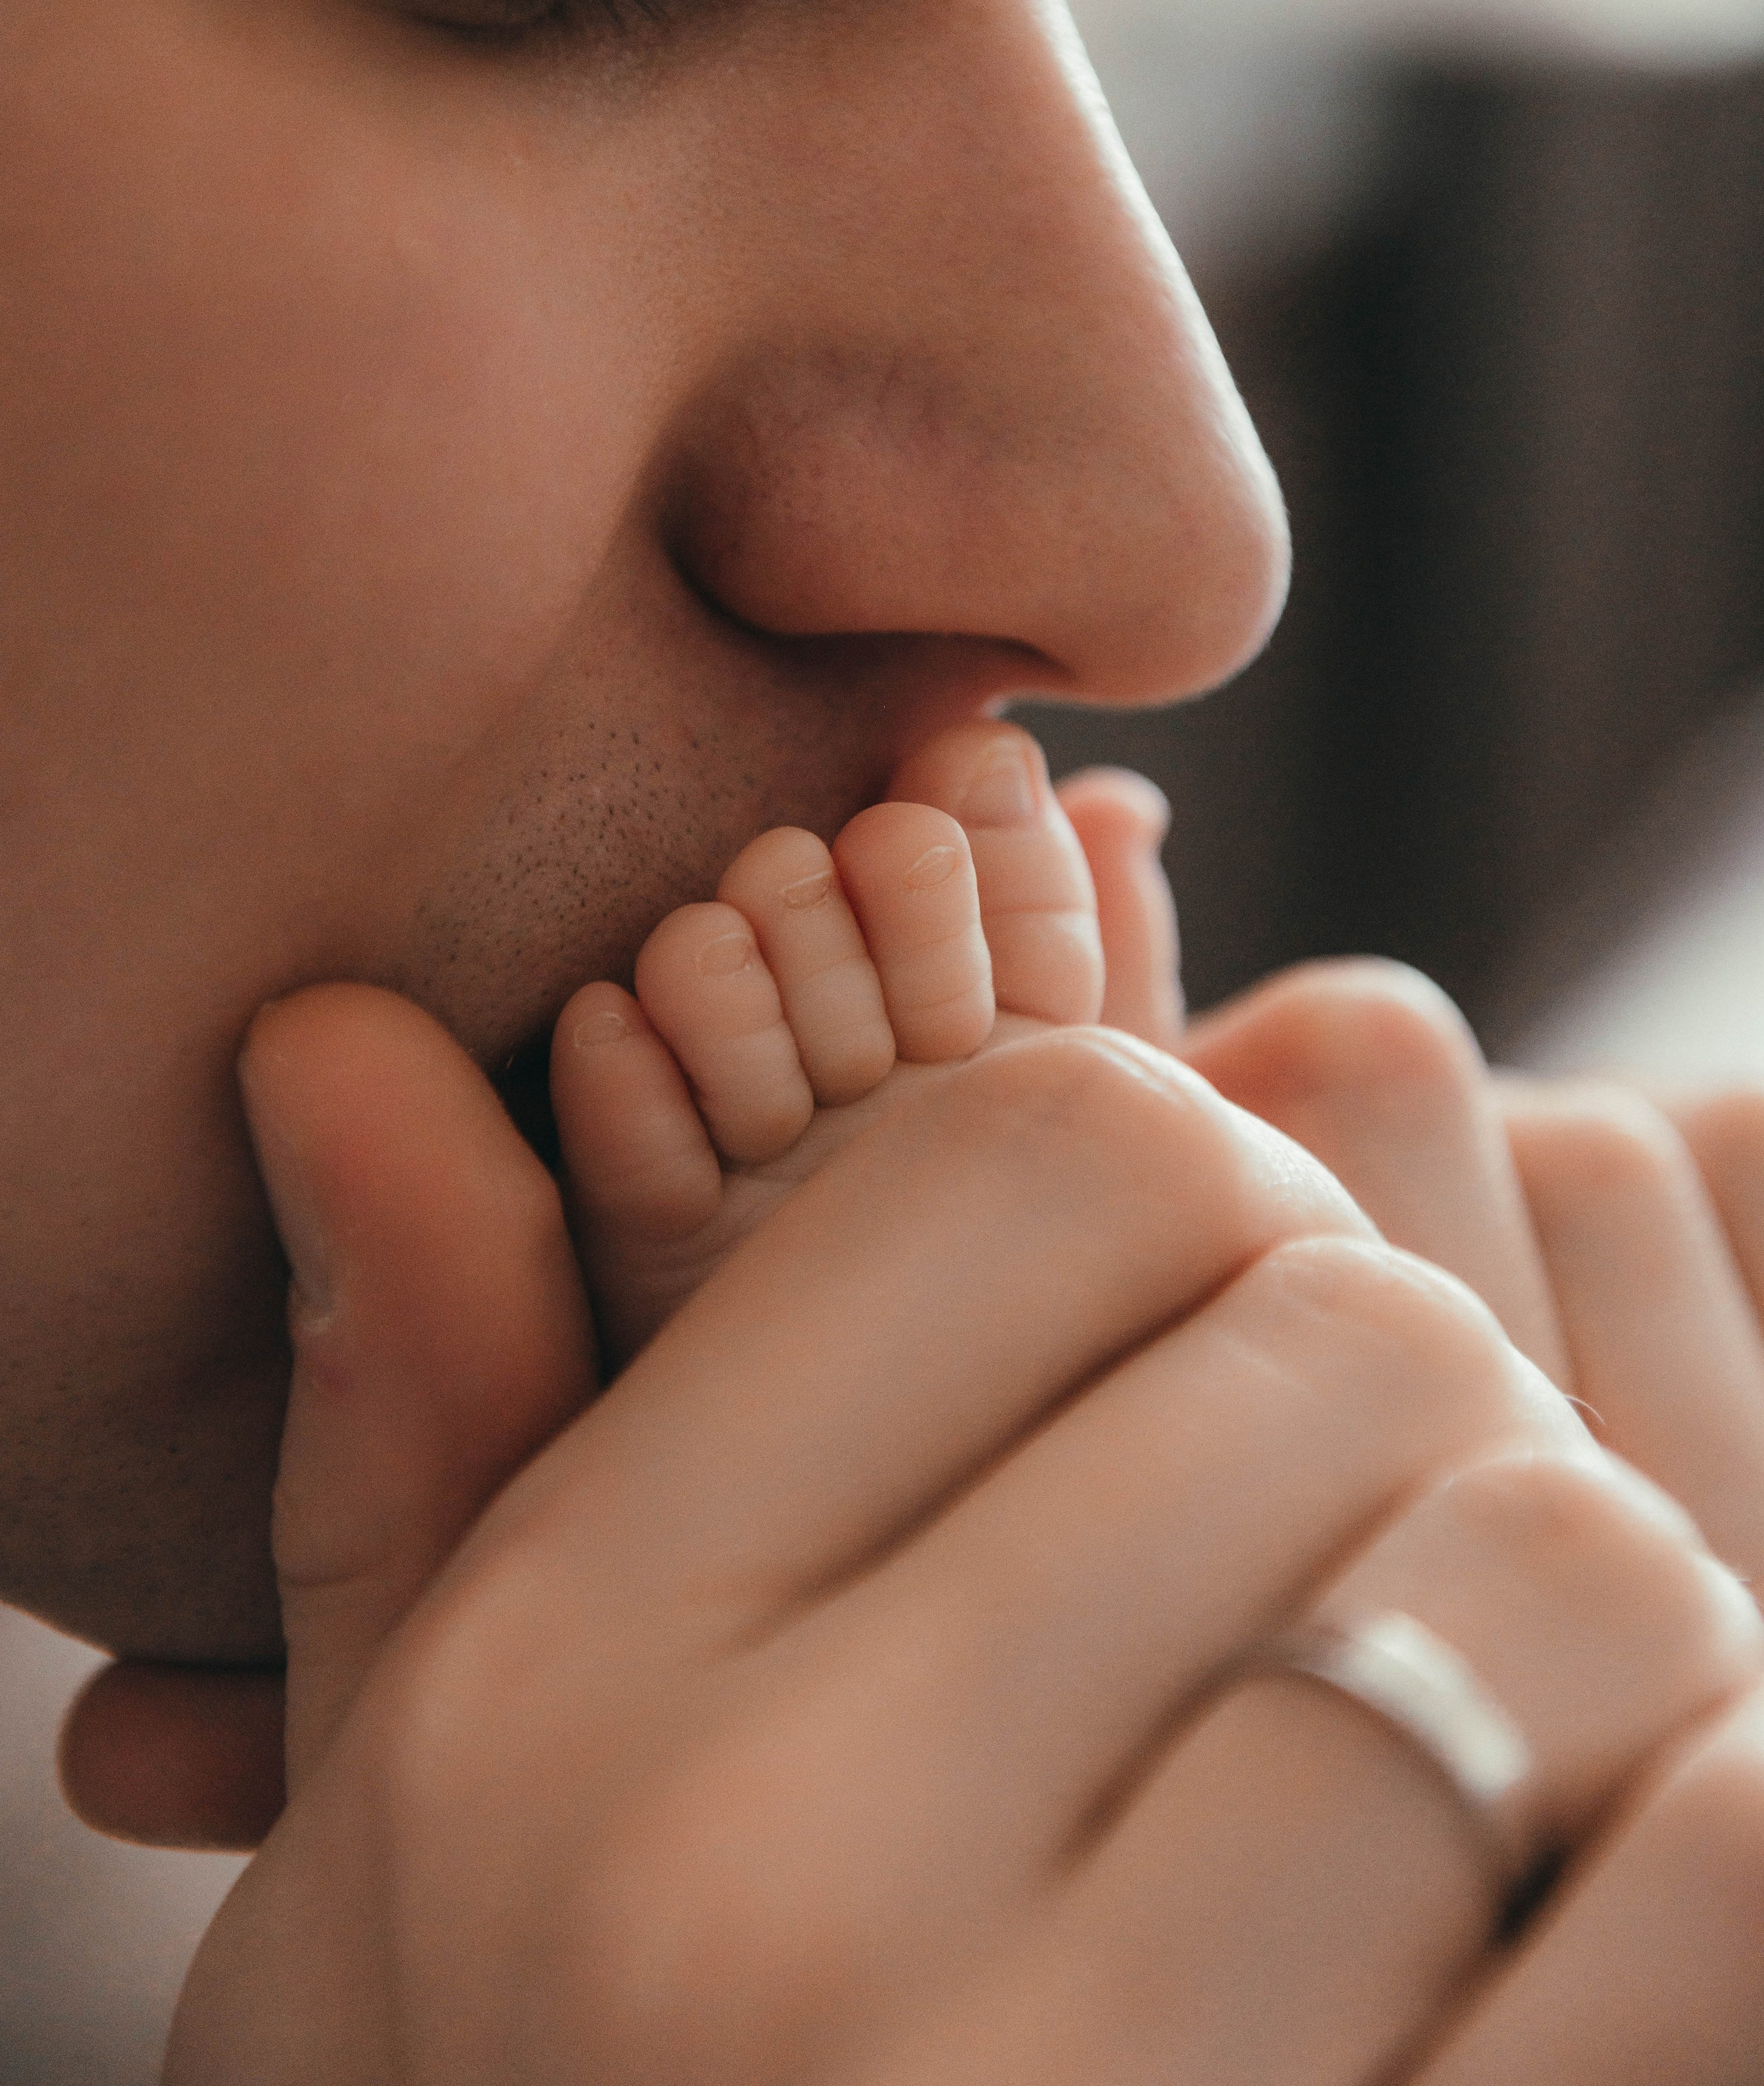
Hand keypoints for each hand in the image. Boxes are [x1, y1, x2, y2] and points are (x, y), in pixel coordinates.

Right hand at [141, 988, 1759, 2083]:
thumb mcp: (400, 1847)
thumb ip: (417, 1439)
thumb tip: (338, 1041)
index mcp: (574, 1688)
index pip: (1063, 1151)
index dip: (1206, 1202)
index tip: (1204, 1354)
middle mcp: (786, 1890)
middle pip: (1350, 1330)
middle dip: (1411, 1420)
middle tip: (1339, 1616)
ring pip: (1578, 1569)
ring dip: (1601, 1645)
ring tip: (1459, 1806)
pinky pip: (1742, 1846)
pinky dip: (1721, 1815)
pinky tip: (1590, 1916)